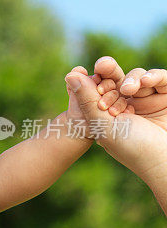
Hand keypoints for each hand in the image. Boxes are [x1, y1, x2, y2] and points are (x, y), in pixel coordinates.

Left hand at [65, 57, 166, 181]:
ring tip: (129, 89)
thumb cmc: (133, 149)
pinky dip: (153, 76)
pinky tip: (146, 82)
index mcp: (109, 115)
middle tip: (103, 65)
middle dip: (108, 70)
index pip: (99, 90)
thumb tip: (69, 74)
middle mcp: (128, 106)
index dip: (96, 82)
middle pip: (116, 78)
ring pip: (136, 76)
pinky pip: (160, 78)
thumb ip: (87, 100)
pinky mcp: (166, 97)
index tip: (97, 88)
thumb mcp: (104, 125)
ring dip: (131, 78)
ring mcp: (148, 101)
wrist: (166, 162)